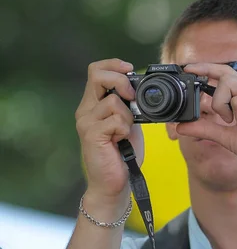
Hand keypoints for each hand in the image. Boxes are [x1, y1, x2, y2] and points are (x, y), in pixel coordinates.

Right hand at [75, 59, 143, 205]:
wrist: (114, 183)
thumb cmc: (122, 155)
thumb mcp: (128, 123)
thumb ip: (129, 106)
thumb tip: (140, 88)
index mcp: (93, 104)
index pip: (96, 70)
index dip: (113, 65)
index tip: (130, 69)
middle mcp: (85, 110)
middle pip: (98, 75)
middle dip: (121, 81)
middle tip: (132, 97)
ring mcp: (86, 122)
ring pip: (113, 101)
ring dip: (128, 115)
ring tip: (125, 132)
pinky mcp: (91, 134)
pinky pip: (115, 119)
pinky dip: (125, 128)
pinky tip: (121, 141)